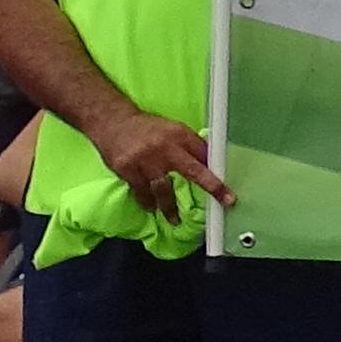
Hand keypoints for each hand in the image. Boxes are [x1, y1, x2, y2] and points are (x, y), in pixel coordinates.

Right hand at [90, 104, 230, 216]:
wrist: (111, 122)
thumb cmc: (145, 127)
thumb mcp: (171, 129)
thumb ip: (187, 145)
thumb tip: (207, 162)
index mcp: (179, 134)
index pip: (204, 153)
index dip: (216, 169)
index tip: (229, 184)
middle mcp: (165, 147)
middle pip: (193, 170)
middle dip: (212, 186)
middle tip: (224, 200)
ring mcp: (146, 160)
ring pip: (163, 189)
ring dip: (169, 207)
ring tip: (174, 219)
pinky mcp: (128, 169)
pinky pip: (141, 192)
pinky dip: (147, 201)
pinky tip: (151, 207)